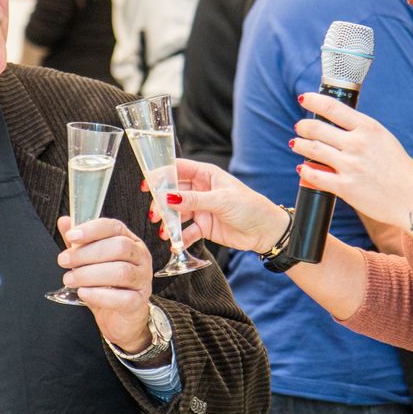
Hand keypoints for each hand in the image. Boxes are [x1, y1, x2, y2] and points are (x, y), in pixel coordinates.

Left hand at [56, 217, 153, 352]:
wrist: (120, 317)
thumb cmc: (107, 285)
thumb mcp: (91, 261)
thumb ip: (79, 242)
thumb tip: (64, 222)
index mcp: (130, 240)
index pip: (114, 227)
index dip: (92, 229)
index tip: (72, 236)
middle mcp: (140, 257)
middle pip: (119, 247)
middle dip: (87, 253)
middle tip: (64, 261)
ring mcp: (142, 279)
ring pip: (121, 272)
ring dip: (90, 274)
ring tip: (69, 279)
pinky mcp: (138, 302)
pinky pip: (122, 298)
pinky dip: (100, 295)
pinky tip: (83, 293)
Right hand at [145, 158, 287, 254]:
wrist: (265, 231)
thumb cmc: (249, 207)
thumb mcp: (221, 200)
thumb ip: (194, 200)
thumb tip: (169, 197)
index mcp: (206, 175)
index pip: (178, 169)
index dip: (161, 174)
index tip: (147, 184)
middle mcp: (201, 189)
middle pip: (173, 192)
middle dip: (162, 203)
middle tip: (156, 215)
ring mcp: (201, 208)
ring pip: (177, 212)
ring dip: (168, 222)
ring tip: (164, 232)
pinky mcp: (203, 226)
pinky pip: (186, 230)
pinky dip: (179, 237)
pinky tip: (175, 244)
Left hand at [290, 92, 412, 259]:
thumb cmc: (401, 170)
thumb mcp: (385, 140)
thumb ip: (362, 132)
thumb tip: (338, 125)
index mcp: (369, 128)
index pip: (333, 107)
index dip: (314, 101)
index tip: (304, 99)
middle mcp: (357, 144)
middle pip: (317, 128)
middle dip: (304, 126)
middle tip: (299, 127)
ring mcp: (350, 166)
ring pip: (313, 150)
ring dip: (300, 145)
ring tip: (296, 144)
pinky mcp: (345, 188)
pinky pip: (316, 176)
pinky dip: (305, 170)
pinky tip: (302, 168)